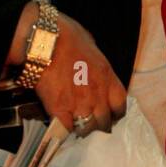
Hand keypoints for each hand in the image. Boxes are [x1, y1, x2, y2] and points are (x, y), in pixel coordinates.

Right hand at [10, 6, 126, 134]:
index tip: (108, 115)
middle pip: (105, 122)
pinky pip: (66, 130)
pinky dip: (63, 130)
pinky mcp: (60, 110)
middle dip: (98, 125)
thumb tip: (92, 68)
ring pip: (87, 130)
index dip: (114, 114)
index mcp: (108, 78)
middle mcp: (98, 95)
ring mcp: (80, 104)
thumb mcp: (92, 48)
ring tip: (75, 127)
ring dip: (82, 129)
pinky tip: (61, 126)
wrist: (45, 39)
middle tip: (90, 124)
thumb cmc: (67, 35)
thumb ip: (96, 65)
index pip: (120, 107)